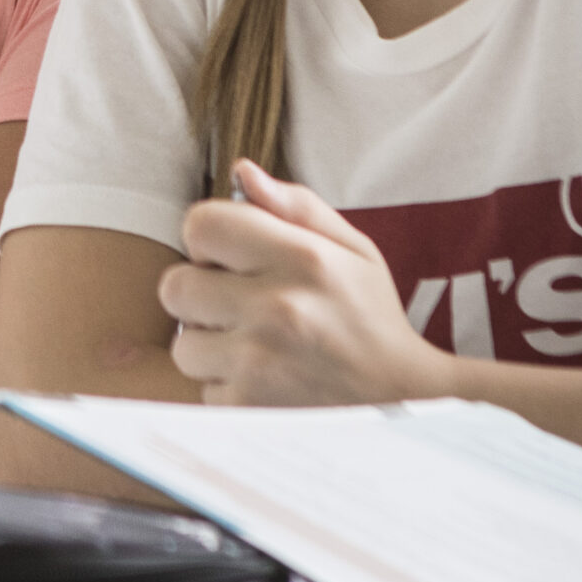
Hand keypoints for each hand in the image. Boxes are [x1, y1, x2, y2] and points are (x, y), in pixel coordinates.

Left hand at [157, 159, 454, 406]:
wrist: (406, 403)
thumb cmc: (371, 319)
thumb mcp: (354, 251)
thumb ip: (297, 206)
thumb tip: (242, 171)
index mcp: (302, 259)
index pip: (200, 226)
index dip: (210, 239)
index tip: (232, 257)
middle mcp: (276, 309)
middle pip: (175, 286)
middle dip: (201, 293)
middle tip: (240, 304)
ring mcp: (259, 364)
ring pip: (184, 345)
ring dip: (211, 345)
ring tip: (257, 347)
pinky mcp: (250, 409)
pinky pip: (204, 389)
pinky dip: (229, 386)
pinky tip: (268, 381)